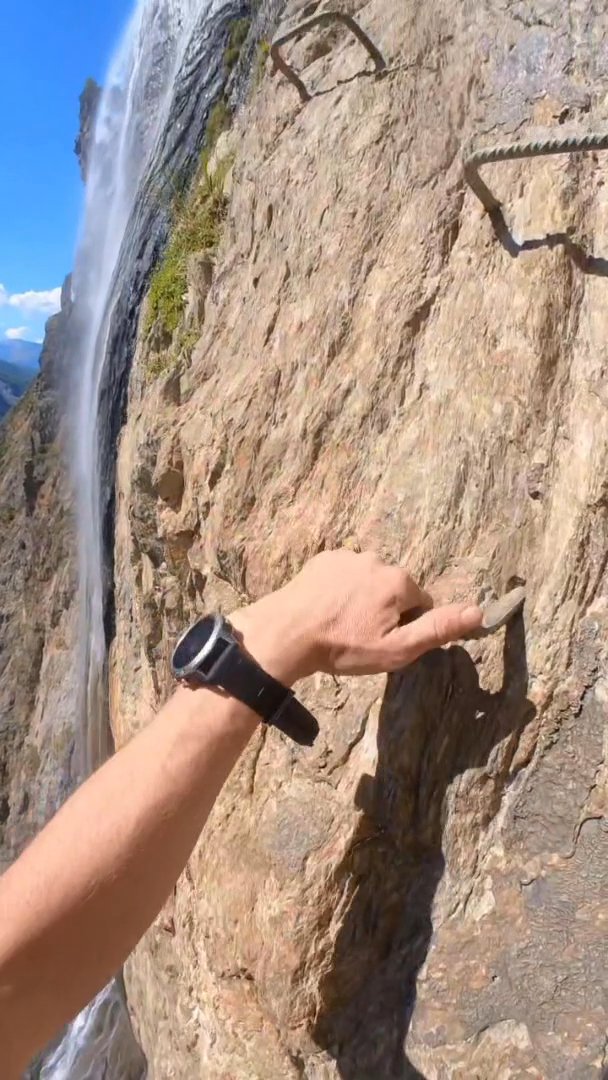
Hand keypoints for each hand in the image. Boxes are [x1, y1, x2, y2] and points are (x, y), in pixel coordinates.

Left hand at [231, 550, 481, 684]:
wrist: (287, 633)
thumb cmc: (343, 646)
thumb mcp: (396, 648)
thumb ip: (438, 628)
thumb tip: (478, 612)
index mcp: (399, 581)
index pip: (420, 604)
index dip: (406, 626)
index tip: (383, 640)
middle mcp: (377, 560)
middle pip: (394, 589)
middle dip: (384, 610)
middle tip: (360, 636)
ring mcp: (347, 557)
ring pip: (368, 581)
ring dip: (361, 599)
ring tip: (340, 624)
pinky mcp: (323, 559)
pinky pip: (344, 574)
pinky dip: (340, 589)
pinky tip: (326, 609)